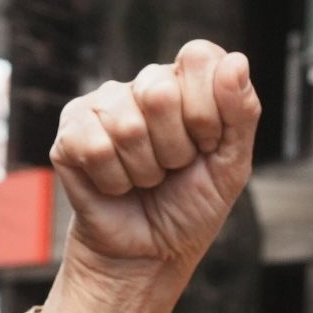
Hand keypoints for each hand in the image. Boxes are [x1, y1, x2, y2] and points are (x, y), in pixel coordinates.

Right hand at [49, 41, 259, 282]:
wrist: (149, 254)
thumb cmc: (189, 207)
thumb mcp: (232, 165)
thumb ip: (242, 112)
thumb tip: (236, 60)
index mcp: (185, 82)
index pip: (199, 58)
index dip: (207, 111)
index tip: (206, 145)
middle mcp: (143, 85)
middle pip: (160, 91)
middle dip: (175, 148)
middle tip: (172, 168)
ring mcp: (103, 106)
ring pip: (127, 125)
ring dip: (145, 170)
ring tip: (145, 180)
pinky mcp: (70, 133)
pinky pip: (95, 147)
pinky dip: (114, 181)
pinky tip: (116, 186)